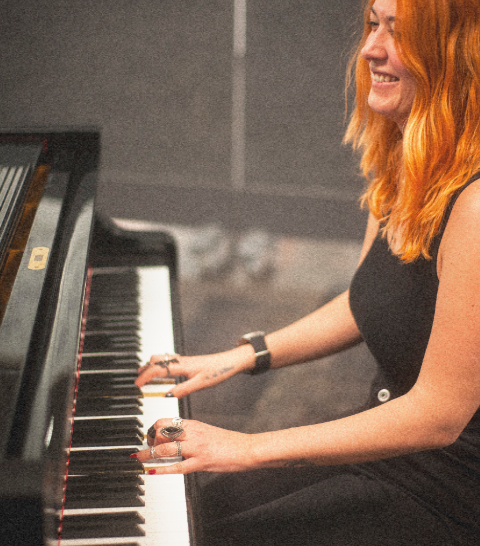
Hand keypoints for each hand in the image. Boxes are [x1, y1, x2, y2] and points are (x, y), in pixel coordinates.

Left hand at [132, 418, 254, 473]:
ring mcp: (196, 448)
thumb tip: (176, 437)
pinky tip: (152, 472)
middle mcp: (192, 433)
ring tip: (138, 459)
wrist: (246, 448)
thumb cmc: (228, 441)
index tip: (148, 437)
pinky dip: (162, 470)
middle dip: (148, 441)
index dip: (152, 429)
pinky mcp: (201, 462)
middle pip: (161, 432)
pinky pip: (178, 467)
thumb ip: (191, 433)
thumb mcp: (206, 431)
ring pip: (166, 449)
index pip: (165, 421)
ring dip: (148, 454)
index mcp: (193, 424)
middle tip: (144, 449)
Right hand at [135, 347, 254, 397]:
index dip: (145, 377)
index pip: (157, 369)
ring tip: (145, 377)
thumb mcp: (200, 384)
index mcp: (181, 366)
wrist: (230, 362)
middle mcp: (180, 360)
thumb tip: (167, 395)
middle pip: (155, 359)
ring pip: (161, 358)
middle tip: (137, 381)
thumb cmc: (217, 371)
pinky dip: (160, 366)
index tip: (136, 386)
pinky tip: (161, 374)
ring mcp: (183, 359)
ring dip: (151, 366)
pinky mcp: (187, 361)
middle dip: (144, 369)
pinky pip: (168, 361)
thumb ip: (183, 389)